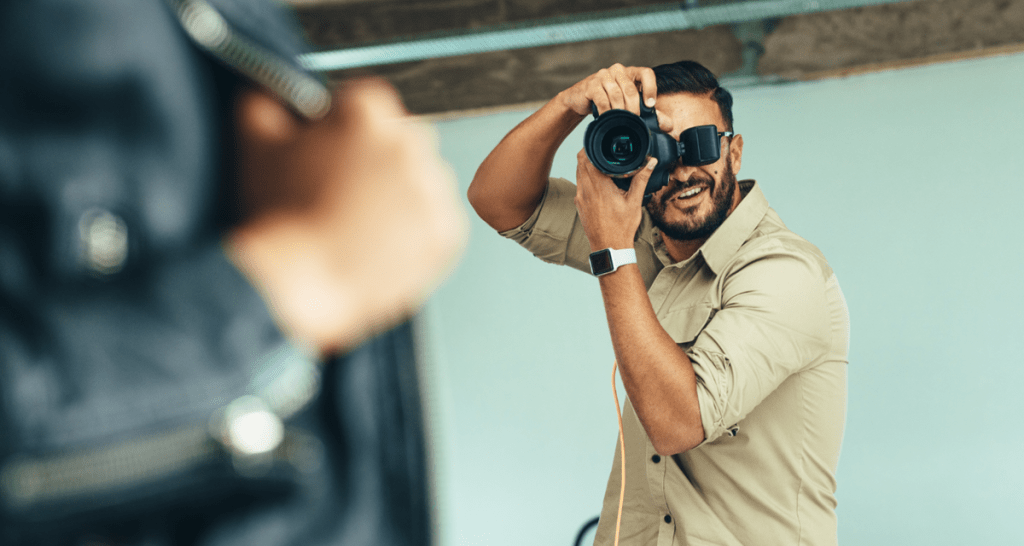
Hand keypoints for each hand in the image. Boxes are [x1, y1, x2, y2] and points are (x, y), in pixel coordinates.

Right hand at [226, 78, 467, 354]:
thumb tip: (269, 98)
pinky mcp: (446, 231)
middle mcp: (411, 141)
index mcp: (368, 110)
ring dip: (399, 200)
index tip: (329, 158)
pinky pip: (436, 226)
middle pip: (398, 144)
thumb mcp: (258, 147)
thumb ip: (265, 106)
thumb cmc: (280, 215)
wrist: (299, 281)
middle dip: (375, 164)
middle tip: (341, 197)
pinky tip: (380, 247)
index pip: (364, 108)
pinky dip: (415, 236)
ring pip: (421, 185)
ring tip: (359, 228)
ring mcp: (433, 187)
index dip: (341, 134)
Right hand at [558, 63, 671, 132]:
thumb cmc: (608, 102)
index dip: (650, 88)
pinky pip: (602, 98)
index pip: (646, 73)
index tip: (650, 106)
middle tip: (634, 121)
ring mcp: (603, 75)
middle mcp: (618, 70)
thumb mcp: (629, 106)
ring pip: (616, 94)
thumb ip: (649, 115)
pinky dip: (606, 111)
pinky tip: (608, 118)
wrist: (581, 100)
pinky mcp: (591, 84)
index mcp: (630, 72)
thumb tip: (668, 125)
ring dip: (620, 111)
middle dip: (634, 108)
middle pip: (630, 88)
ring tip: (621, 121)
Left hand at [574, 149, 656, 250]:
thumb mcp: (635, 202)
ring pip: (578, 173)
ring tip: (601, 164)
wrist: (609, 247)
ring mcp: (580, 198)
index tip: (599, 143)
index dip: (590, 147)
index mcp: (598, 186)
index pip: (587, 158)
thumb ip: (641, 179)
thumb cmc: (621, 228)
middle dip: (588, 154)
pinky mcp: (579, 204)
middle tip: (602, 151)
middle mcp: (585, 190)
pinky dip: (585, 178)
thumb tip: (650, 163)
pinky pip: (579, 185)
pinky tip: (598, 181)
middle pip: (580, 163)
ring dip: (586, 166)